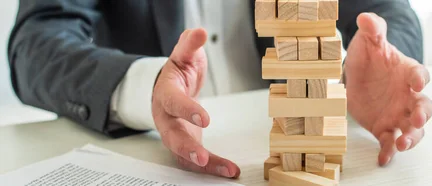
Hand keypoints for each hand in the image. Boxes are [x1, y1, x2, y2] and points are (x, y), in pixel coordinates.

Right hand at [152, 28, 239, 177]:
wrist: (170, 86)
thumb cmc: (179, 71)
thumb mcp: (184, 54)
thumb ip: (190, 44)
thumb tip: (199, 32)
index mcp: (165, 93)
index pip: (173, 102)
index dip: (187, 110)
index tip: (204, 117)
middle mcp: (166, 117)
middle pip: (172, 135)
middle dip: (187, 147)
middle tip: (201, 157)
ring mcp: (174, 133)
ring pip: (183, 153)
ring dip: (205, 164)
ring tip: (227, 171)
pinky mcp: (185, 144)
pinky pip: (196, 160)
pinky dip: (213, 167)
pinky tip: (230, 172)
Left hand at [345, 13, 431, 165]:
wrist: (357, 77)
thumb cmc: (369, 58)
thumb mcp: (368, 42)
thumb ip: (372, 30)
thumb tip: (366, 19)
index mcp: (408, 73)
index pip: (421, 75)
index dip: (421, 78)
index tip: (417, 82)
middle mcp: (409, 96)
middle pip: (424, 107)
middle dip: (422, 115)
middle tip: (417, 120)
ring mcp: (399, 114)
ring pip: (413, 130)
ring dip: (411, 138)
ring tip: (403, 144)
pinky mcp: (385, 129)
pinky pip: (390, 142)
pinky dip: (389, 152)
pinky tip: (384, 159)